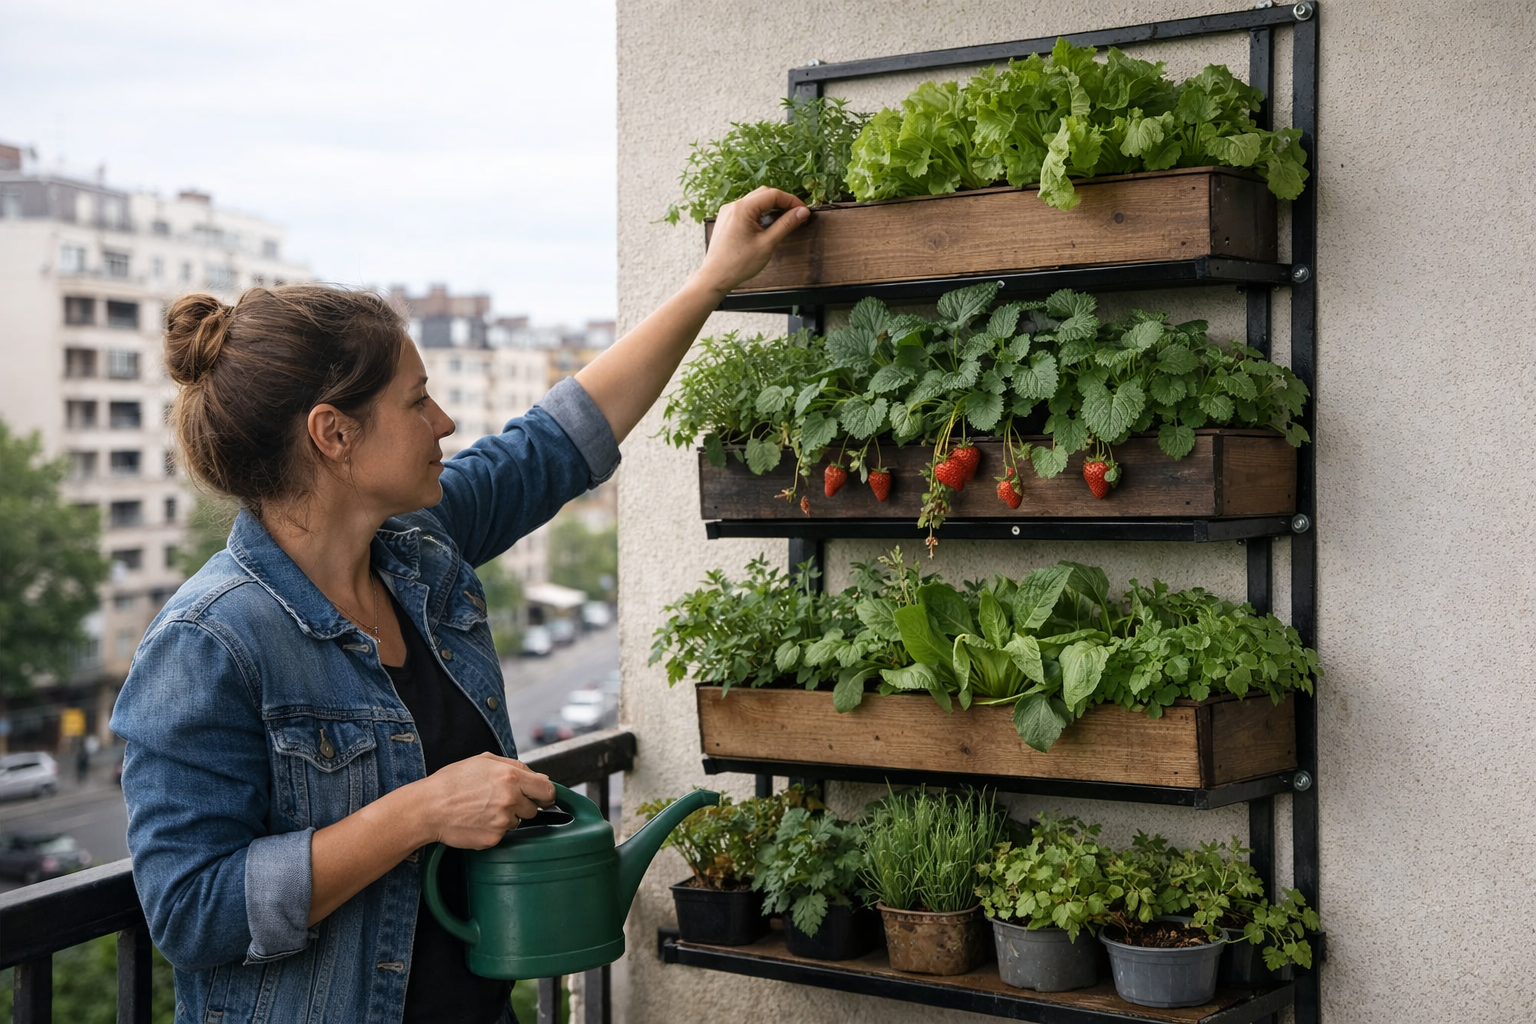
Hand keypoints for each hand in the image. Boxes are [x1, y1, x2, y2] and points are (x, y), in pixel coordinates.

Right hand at [415, 752, 556, 848]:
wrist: (428, 807)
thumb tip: (541, 777)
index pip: (547, 790)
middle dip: (522, 805)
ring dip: (507, 817)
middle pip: (533, 808)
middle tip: (500, 800)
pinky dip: (493, 829)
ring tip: (483, 808)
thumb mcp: (484, 761)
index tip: (542, 797)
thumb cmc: (453, 782)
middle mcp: (510, 799)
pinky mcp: (493, 838)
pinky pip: (503, 834)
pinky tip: (477, 820)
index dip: (546, 794)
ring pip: (518, 821)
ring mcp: (502, 821)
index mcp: (511, 777)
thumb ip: (517, 767)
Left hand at [691, 186, 809, 295]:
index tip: (803, 211)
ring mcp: (728, 212)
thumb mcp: (767, 243)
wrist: (715, 277)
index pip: (773, 194)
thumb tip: (802, 212)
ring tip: (785, 220)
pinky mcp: (727, 220)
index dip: (791, 201)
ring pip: (755, 201)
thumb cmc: (738, 264)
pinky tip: (768, 225)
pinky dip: (760, 213)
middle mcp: (733, 205)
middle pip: (764, 194)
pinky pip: (746, 210)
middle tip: (797, 214)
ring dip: (771, 207)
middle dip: (782, 202)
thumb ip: (786, 224)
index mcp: (743, 208)